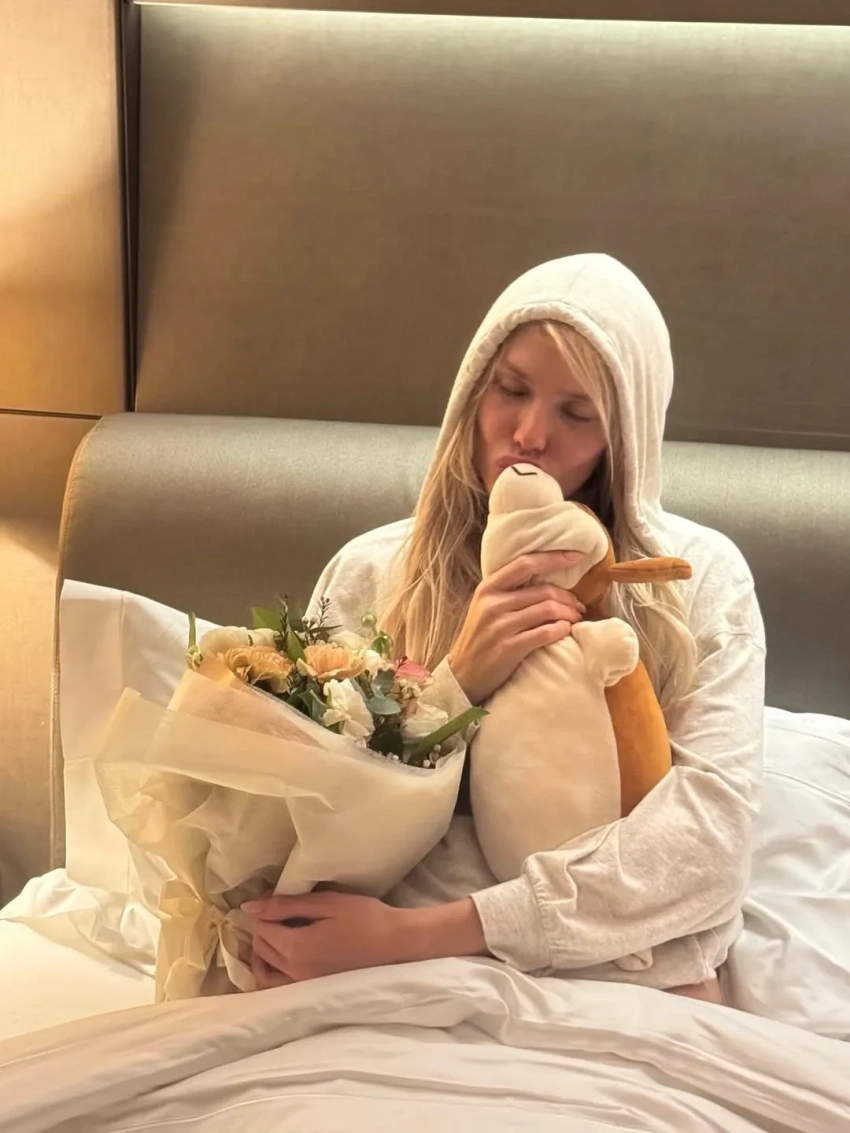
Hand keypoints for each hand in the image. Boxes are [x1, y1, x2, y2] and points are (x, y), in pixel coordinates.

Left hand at [242, 891, 485, 984]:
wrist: (396, 944)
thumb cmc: (365, 918)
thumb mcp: (326, 904)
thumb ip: (287, 905)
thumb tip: (251, 908)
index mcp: (296, 947)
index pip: (262, 929)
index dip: (263, 910)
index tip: (274, 898)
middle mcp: (294, 972)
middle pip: (261, 949)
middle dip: (262, 928)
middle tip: (276, 911)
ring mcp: (303, 985)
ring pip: (266, 971)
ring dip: (264, 951)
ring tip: (275, 934)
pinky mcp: (313, 990)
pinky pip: (280, 984)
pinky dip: (273, 970)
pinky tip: (284, 956)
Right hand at [448, 551, 585, 704]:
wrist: (463, 674)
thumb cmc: (480, 637)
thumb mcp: (486, 607)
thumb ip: (509, 590)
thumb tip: (547, 576)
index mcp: (488, 588)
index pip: (525, 563)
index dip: (554, 558)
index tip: (577, 556)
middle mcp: (493, 604)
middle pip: (543, 590)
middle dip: (568, 596)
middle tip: (579, 605)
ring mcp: (500, 626)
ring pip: (548, 610)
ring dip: (569, 613)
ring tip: (575, 618)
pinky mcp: (509, 648)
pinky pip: (545, 633)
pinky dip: (561, 630)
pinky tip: (565, 630)